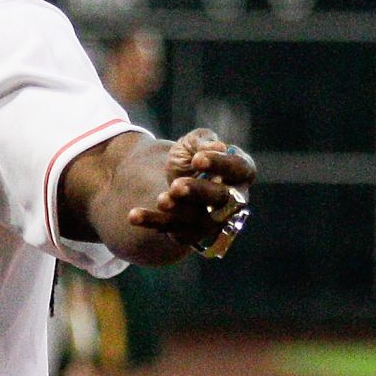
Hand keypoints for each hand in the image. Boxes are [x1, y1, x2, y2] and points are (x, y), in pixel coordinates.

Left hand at [127, 129, 256, 247]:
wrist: (169, 178)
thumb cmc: (190, 157)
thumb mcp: (194, 142)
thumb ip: (204, 142)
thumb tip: (218, 147)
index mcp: (240, 173)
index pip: (241, 169)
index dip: (221, 165)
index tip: (198, 159)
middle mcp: (232, 201)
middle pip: (221, 199)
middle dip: (198, 192)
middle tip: (176, 185)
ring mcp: (212, 221)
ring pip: (198, 220)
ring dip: (178, 211)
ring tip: (161, 199)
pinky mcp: (189, 234)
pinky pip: (172, 231)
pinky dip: (152, 222)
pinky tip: (134, 215)